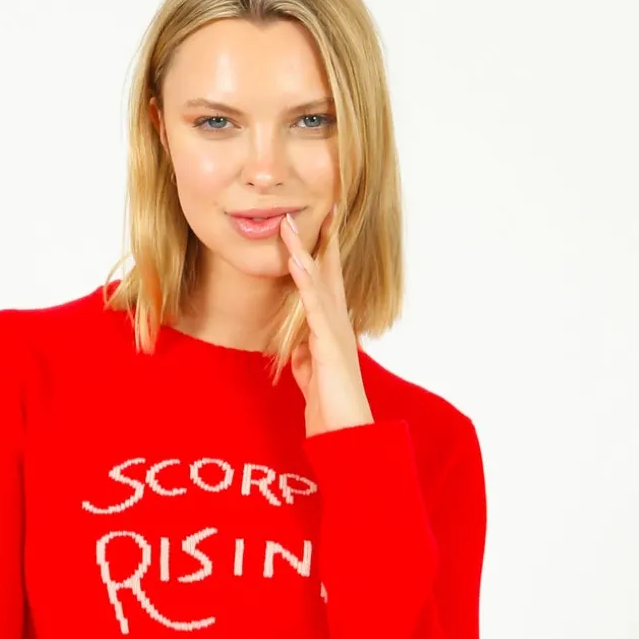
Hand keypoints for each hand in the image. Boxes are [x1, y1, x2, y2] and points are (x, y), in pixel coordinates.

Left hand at [281, 204, 374, 438]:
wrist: (345, 434)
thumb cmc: (331, 408)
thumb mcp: (310, 376)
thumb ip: (304, 357)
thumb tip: (295, 345)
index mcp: (331, 331)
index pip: (325, 285)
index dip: (320, 256)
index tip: (314, 228)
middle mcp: (338, 325)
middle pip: (328, 274)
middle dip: (323, 240)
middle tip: (322, 205)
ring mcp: (336, 332)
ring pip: (320, 283)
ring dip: (305, 252)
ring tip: (292, 224)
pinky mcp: (330, 345)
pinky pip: (315, 307)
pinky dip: (306, 282)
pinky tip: (297, 262)